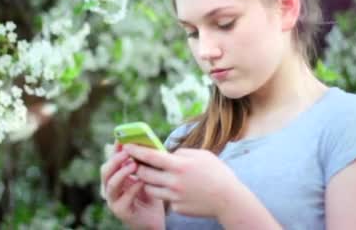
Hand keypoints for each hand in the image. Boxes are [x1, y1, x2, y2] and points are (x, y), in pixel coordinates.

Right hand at [100, 143, 164, 229]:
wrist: (154, 220)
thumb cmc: (150, 195)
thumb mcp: (146, 176)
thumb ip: (143, 163)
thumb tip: (146, 143)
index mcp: (115, 177)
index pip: (111, 160)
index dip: (114, 149)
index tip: (121, 138)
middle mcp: (111, 188)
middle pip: (105, 171)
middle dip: (116, 159)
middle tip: (128, 151)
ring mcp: (113, 200)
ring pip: (111, 184)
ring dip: (122, 173)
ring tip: (134, 164)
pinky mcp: (120, 211)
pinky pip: (123, 198)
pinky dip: (132, 189)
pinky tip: (142, 182)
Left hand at [124, 144, 241, 218]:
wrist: (229, 199)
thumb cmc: (216, 173)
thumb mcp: (201, 155)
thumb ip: (181, 153)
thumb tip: (166, 155)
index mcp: (179, 165)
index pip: (150, 156)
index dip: (136, 151)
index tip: (127, 146)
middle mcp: (174, 182)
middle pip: (145, 174)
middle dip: (138, 167)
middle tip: (137, 163)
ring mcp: (174, 197)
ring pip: (149, 189)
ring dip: (148, 182)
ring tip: (154, 176)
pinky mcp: (177, 208)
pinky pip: (164, 199)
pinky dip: (165, 193)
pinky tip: (176, 190)